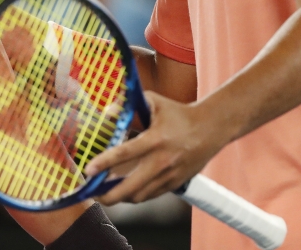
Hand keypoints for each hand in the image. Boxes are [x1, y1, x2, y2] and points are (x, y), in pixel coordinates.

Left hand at [84, 91, 227, 204]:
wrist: (212, 128)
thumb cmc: (180, 114)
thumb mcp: (155, 102)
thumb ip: (131, 105)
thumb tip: (108, 111)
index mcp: (155, 139)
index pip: (124, 154)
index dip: (104, 163)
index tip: (88, 171)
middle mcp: (162, 161)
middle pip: (130, 188)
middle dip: (108, 195)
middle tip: (92, 193)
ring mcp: (169, 175)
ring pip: (139, 196)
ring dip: (120, 197)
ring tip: (106, 193)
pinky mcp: (176, 184)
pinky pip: (151, 195)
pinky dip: (136, 195)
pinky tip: (126, 190)